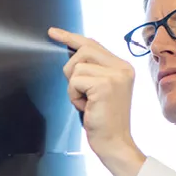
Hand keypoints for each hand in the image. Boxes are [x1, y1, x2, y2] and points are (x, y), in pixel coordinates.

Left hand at [48, 27, 146, 175]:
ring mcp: (115, 75)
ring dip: (73, 88)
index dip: (70, 37)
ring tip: (87, 102)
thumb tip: (71, 53)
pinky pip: (75, 81)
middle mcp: (122, 67)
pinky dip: (74, 96)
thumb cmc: (103, 120)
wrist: (114, 142)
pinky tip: (87, 107)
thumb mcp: (101, 90)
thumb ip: (93, 70)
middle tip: (79, 90)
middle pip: (83, 50)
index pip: (93, 44)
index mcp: (122, 66)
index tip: (52, 32)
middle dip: (72, 70)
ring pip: (76, 67)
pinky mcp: (105, 85)